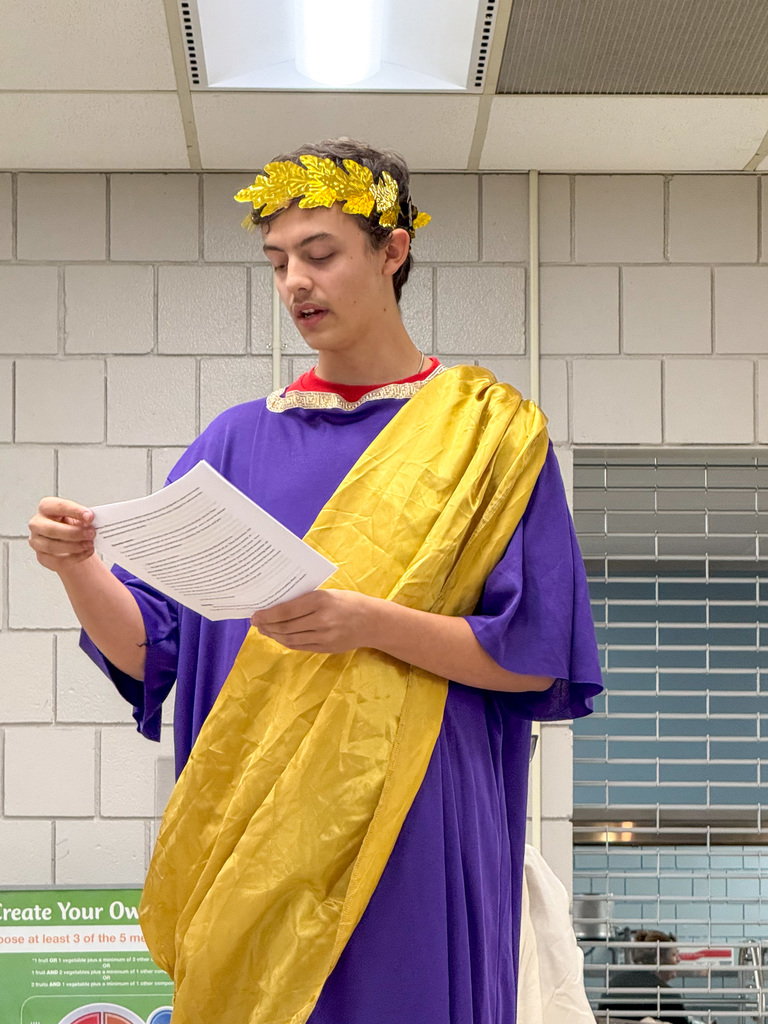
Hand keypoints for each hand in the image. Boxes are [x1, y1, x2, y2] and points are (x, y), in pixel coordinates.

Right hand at [28, 497, 95, 573]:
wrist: (72, 541)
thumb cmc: (72, 525)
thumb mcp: (78, 516)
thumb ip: (84, 517)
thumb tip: (92, 519)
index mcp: (46, 507)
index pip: (57, 506)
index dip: (75, 511)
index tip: (90, 516)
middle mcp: (38, 523)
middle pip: (51, 529)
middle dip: (74, 533)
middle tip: (91, 533)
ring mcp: (37, 541)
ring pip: (52, 546)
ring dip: (75, 546)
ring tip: (90, 544)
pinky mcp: (42, 557)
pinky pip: (57, 561)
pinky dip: (75, 557)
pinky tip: (86, 552)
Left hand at [251, 590, 380, 653]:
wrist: (373, 621)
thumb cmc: (349, 601)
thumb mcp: (328, 593)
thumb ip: (306, 600)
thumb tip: (278, 606)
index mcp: (322, 600)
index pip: (287, 610)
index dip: (268, 614)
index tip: (255, 614)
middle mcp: (322, 620)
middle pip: (286, 627)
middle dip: (267, 625)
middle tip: (256, 623)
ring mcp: (324, 637)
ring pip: (290, 639)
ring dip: (274, 635)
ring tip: (265, 630)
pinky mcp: (326, 648)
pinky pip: (300, 646)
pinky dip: (286, 642)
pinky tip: (279, 637)